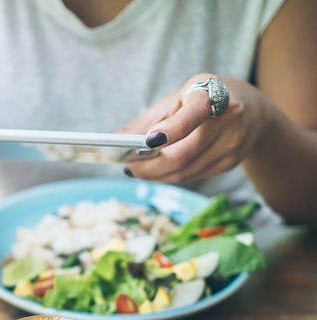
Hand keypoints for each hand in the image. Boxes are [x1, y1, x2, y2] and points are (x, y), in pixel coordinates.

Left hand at [122, 73, 261, 183]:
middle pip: (183, 154)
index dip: (171, 130)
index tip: (147, 143)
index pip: (193, 114)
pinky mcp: (231, 162)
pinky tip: (159, 171)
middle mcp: (229, 118)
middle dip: (150, 167)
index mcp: (214, 93)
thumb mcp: (178, 98)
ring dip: (156, 175)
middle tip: (129, 167)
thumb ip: (148, 119)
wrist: (252, 110)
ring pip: (186, 172)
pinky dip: (171, 176)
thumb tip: (116, 140)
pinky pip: (193, 176)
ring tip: (137, 170)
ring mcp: (233, 144)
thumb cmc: (204, 98)